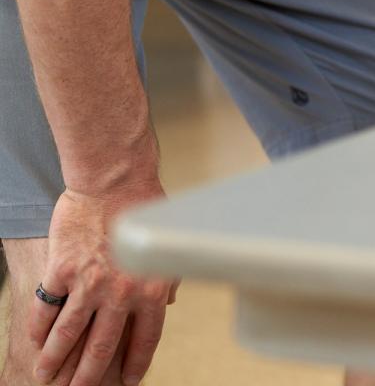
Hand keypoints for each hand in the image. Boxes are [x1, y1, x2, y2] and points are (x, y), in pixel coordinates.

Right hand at [32, 185, 178, 385]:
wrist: (115, 181)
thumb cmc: (145, 210)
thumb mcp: (166, 250)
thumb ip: (165, 282)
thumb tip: (165, 307)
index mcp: (152, 290)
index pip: (145, 340)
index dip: (135, 365)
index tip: (127, 383)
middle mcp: (121, 293)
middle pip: (101, 348)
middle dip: (87, 377)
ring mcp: (88, 284)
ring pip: (67, 336)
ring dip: (55, 360)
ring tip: (47, 376)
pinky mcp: (60, 271)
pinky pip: (45, 309)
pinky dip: (38, 328)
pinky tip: (36, 340)